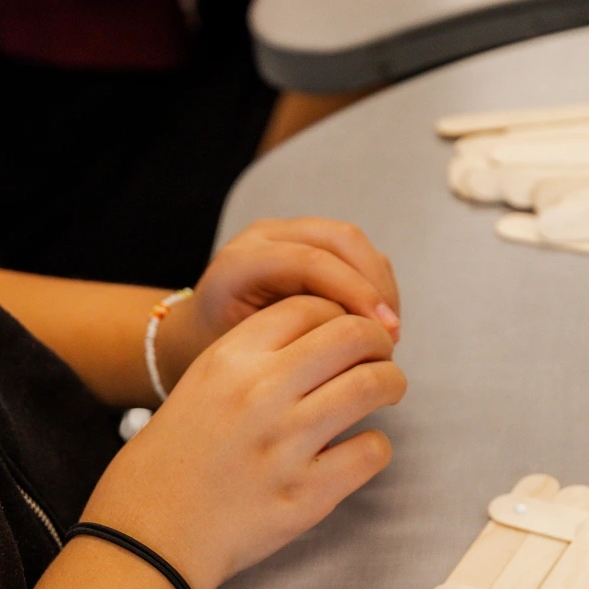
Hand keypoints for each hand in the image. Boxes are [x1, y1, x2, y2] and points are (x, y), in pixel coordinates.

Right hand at [84, 298, 406, 588]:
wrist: (148, 537)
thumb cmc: (174, 459)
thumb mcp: (200, 384)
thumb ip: (256, 356)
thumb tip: (326, 334)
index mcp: (230, 359)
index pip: (310, 306)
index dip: (340, 313)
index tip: (347, 331)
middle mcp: (261, 393)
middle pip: (352, 335)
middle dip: (378, 341)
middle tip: (381, 356)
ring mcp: (286, 444)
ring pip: (373, 385)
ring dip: (391, 383)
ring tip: (387, 391)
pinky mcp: (307, 494)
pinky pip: (372, 451)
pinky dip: (376, 445)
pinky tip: (360, 448)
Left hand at [156, 217, 400, 392]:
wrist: (197, 333)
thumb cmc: (218, 354)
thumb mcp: (246, 356)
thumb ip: (292, 346)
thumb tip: (358, 354)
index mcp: (240, 263)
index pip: (310, 263)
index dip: (355, 293)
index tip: (383, 334)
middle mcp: (263, 236)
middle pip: (339, 240)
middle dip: (375, 285)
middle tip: (392, 333)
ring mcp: (286, 232)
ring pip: (351, 241)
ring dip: (379, 284)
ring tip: (388, 329)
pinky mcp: (307, 239)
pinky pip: (352, 251)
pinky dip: (373, 282)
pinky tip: (377, 320)